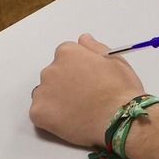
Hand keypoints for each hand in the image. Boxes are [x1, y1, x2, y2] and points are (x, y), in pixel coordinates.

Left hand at [29, 34, 145, 147]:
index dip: (79, 65)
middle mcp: (50, 69)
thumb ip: (95, 47)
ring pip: (45, 92)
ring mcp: (42, 92)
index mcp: (68, 53)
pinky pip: (40, 111)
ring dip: (57, 97)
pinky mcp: (37, 113)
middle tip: (86, 94)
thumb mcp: (116, 61)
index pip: (66, 54)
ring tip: (78, 108)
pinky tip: (69, 118)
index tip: (90, 76)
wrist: (118, 119)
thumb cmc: (121, 88)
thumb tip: (83, 39)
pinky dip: (51, 115)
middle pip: (54, 73)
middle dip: (66, 81)